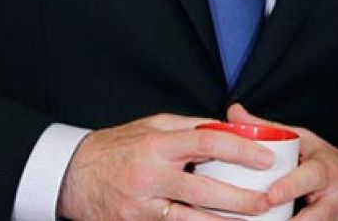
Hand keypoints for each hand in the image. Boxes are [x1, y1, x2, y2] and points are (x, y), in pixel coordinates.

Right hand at [57, 112, 277, 219]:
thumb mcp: (152, 126)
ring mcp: (142, 205)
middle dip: (240, 200)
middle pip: (204, 190)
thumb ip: (190, 128)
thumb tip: (229, 129)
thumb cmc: (117, 147)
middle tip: (267, 202)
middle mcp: (151, 175)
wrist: (70, 174)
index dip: (241, 151)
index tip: (266, 159)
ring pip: (190, 220)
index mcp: (159, 144)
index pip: (208, 142)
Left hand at [228, 104, 337, 220]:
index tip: (270, 195)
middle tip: (263, 218)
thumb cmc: (330, 165)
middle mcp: (334, 198)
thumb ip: (269, 131)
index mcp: (325, 171)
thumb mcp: (306, 144)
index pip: (310, 178)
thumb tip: (233, 114)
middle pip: (312, 217)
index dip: (289, 188)